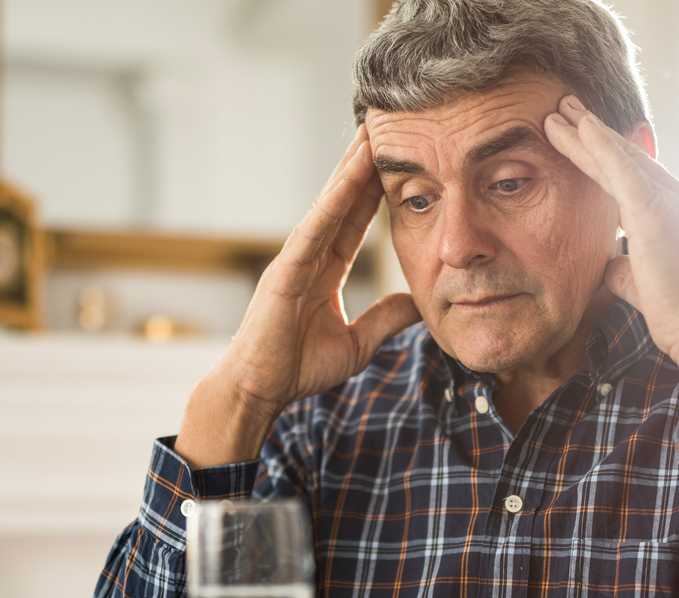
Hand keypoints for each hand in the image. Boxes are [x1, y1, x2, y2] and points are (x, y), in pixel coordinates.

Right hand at [175, 126, 419, 466]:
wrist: (259, 391)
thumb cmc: (296, 368)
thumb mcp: (358, 342)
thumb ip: (385, 318)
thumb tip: (420, 304)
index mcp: (324, 268)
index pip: (356, 219)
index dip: (376, 188)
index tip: (396, 157)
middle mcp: (308, 255)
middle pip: (342, 200)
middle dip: (363, 164)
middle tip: (385, 124)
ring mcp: (294, 259)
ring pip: (328, 205)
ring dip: (350, 169)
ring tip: (370, 134)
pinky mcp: (284, 271)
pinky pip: (313, 230)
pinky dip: (332, 203)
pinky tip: (349, 178)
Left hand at [543, 97, 678, 395]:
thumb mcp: (645, 285)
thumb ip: (625, 266)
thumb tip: (607, 262)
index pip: (635, 177)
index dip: (606, 157)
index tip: (581, 138)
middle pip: (628, 158)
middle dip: (593, 133)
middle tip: (565, 106)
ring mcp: (674, 202)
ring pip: (620, 157)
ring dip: (586, 132)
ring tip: (557, 110)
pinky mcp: (658, 213)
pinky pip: (622, 170)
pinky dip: (599, 146)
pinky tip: (578, 128)